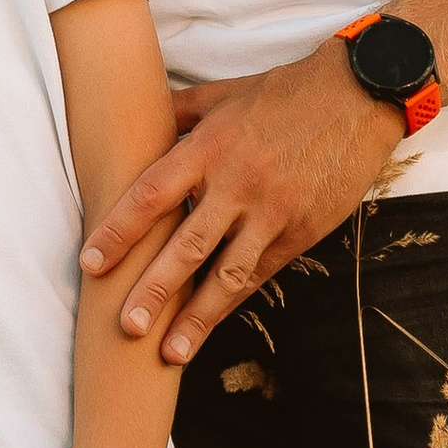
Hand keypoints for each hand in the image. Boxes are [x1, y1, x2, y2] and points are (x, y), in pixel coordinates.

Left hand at [82, 37, 400, 364]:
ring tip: (170, 353)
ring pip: (227, 274)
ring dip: (197, 317)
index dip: (118, 231)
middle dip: (153, 289)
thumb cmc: (282, 94)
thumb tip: (136, 122)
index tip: (91, 263)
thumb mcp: (221, 95)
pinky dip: (233, 301)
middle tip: (126, 327)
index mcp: (208, 148)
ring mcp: (271, 212)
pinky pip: (261, 273)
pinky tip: (211, 324)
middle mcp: (237, 184)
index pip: (151, 195)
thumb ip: (176, 114)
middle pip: (186, 246)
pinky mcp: (301, 231)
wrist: (356, 97)